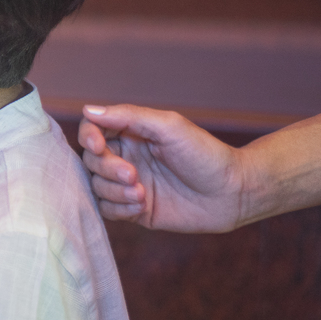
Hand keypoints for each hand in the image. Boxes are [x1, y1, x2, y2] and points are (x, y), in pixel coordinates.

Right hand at [80, 104, 244, 231]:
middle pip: (91, 161)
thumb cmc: (205, 154)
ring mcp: (128, 184)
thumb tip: (88, 110)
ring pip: (97, 186)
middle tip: (133, 175)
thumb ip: (128, 116)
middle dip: (107, 169)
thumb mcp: (168, 126)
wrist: (232, 193)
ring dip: (114, 191)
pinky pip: (107, 210)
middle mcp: (126, 157)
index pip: (92, 130)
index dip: (88, 137)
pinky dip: (119, 208)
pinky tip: (142, 205)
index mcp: (131, 134)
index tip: (97, 146)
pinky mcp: (134, 209)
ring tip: (142, 193)